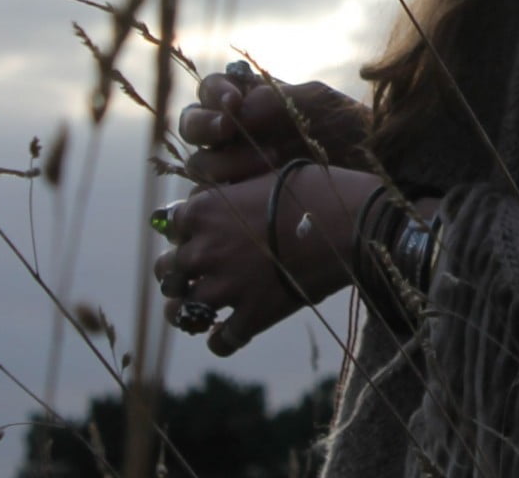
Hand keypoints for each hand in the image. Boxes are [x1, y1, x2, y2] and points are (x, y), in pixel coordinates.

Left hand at [152, 164, 376, 356]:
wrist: (351, 223)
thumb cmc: (314, 190)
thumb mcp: (264, 177)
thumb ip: (231, 196)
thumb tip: (221, 205)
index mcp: (203, 211)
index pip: (170, 225)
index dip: (183, 230)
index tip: (196, 234)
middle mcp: (204, 250)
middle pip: (167, 270)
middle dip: (178, 271)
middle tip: (194, 273)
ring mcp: (225, 287)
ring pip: (181, 311)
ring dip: (187, 311)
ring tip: (198, 311)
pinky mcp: (251, 317)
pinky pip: (220, 341)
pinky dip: (221, 340)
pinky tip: (229, 333)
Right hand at [176, 68, 372, 186]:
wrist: (373, 177)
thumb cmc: (348, 132)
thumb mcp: (318, 106)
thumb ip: (276, 100)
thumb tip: (237, 107)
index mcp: (248, 101)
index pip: (210, 90)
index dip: (214, 94)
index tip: (233, 102)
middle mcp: (234, 135)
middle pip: (193, 126)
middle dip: (206, 125)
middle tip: (229, 128)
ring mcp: (233, 171)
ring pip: (200, 165)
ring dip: (225, 162)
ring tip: (268, 162)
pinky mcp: (237, 205)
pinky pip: (211, 204)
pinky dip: (226, 197)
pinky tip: (257, 194)